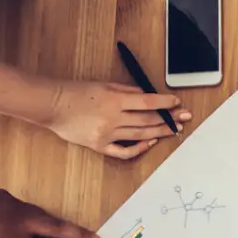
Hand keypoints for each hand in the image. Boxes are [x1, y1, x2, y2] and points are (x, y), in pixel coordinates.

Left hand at [0, 186, 100, 237]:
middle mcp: (20, 222)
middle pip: (57, 228)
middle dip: (79, 235)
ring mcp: (14, 206)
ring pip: (42, 215)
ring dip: (57, 224)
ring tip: (67, 231)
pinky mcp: (4, 195)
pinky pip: (22, 208)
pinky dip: (29, 217)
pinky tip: (24, 222)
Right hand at [45, 80, 183, 158]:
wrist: (53, 106)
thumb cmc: (78, 92)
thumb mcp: (105, 85)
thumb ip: (127, 91)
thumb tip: (148, 96)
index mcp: (114, 101)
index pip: (148, 103)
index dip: (165, 104)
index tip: (177, 103)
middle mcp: (113, 119)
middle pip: (148, 120)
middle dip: (169, 119)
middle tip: (184, 118)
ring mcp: (106, 134)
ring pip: (140, 135)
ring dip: (160, 132)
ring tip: (174, 130)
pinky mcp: (99, 146)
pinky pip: (123, 151)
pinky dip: (139, 148)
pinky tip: (150, 142)